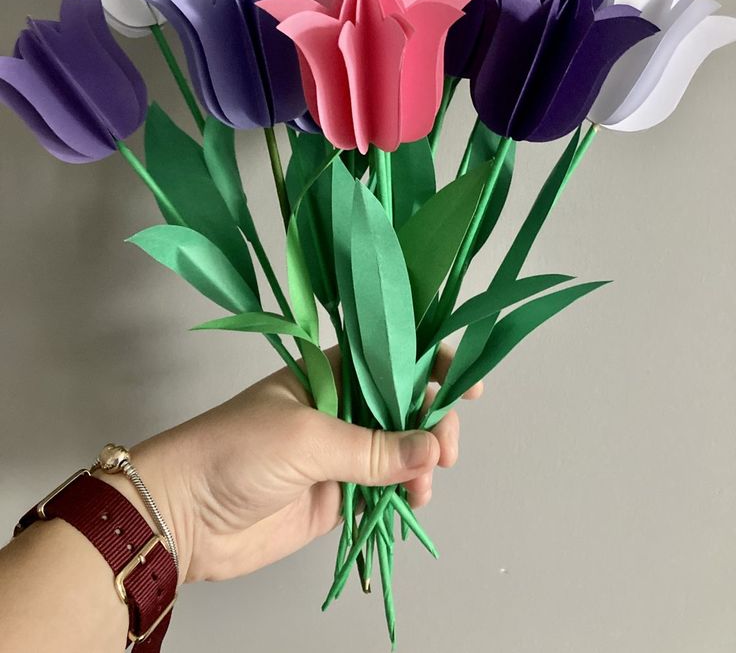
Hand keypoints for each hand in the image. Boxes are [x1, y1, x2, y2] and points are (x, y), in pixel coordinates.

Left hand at [125, 345, 482, 585]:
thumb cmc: (234, 451)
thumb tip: (431, 450)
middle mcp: (339, 407)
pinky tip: (412, 503)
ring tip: (423, 488)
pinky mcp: (335, 496)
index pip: (389, 357)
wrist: (182, 515)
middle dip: (432, 423)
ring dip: (422, 464)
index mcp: (328, 373)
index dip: (430, 364)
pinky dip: (405, 494)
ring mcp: (339, 453)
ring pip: (400, 450)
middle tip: (443, 451)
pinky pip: (383, 489)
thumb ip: (371, 447)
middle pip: (404, 406)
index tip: (466, 382)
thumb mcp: (306, 438)